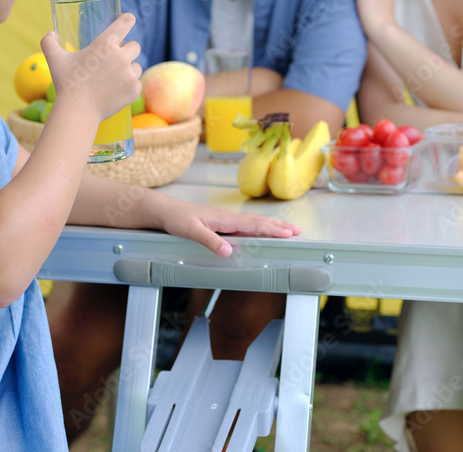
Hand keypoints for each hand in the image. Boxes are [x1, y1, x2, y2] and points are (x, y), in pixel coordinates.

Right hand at [40, 13, 141, 122]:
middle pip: (135, 46)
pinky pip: (137, 82)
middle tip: (114, 58)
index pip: (125, 23)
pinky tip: (115, 89)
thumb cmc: (66, 83)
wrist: (78, 111)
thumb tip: (51, 33)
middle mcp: (121, 57)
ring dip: (128, 68)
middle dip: (126, 49)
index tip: (129, 19)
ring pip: (136, 66)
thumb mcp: (54, 59)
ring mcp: (130, 75)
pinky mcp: (134, 90)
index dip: (128, 20)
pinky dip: (129, 85)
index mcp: (105, 44)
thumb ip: (49, 42)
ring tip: (112, 77)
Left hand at [153, 195, 300, 256]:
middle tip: (297, 231)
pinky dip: (258, 227)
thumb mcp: (191, 232)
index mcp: (224, 219)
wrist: (165, 211)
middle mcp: (228, 217)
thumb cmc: (177, 219)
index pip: (253, 224)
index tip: (289, 233)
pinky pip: (245, 225)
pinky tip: (262, 231)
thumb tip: (229, 251)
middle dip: (278, 226)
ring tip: (287, 229)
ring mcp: (225, 219)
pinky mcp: (221, 222)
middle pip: (258, 222)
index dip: (272, 229)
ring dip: (271, 225)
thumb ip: (210, 241)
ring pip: (253, 222)